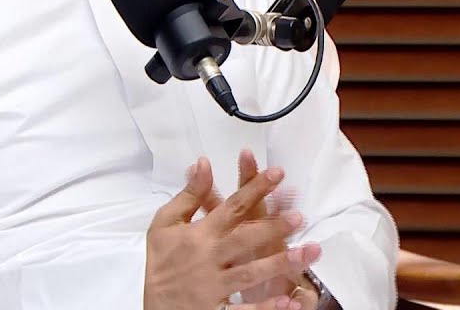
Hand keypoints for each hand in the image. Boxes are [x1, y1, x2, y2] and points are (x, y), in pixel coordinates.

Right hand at [144, 156, 321, 309]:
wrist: (151, 305)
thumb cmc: (161, 261)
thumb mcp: (165, 223)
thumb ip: (189, 194)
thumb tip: (203, 164)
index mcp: (201, 234)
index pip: (232, 206)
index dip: (255, 188)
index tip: (277, 173)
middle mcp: (210, 257)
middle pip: (246, 239)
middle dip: (272, 227)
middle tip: (298, 217)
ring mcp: (215, 285)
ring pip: (251, 272)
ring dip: (280, 263)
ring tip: (308, 253)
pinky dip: (266, 307)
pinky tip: (288, 301)